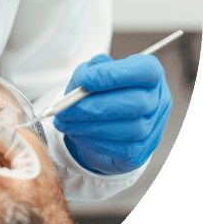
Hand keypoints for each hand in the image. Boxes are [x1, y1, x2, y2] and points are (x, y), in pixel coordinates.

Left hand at [53, 53, 171, 174]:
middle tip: (65, 108)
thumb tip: (84, 79)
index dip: (114, 74)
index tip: (83, 80)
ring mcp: (154, 128)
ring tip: (65, 121)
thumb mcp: (93, 72)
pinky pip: (121, 149)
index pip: (144, 71)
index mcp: (151, 73)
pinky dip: (94, 141)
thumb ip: (90, 70)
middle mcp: (159, 100)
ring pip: (129, 129)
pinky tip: (77, 133)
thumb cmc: (101, 91)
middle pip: (136, 103)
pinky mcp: (141, 152)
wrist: (104, 121)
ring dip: (90, 126)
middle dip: (96, 106)